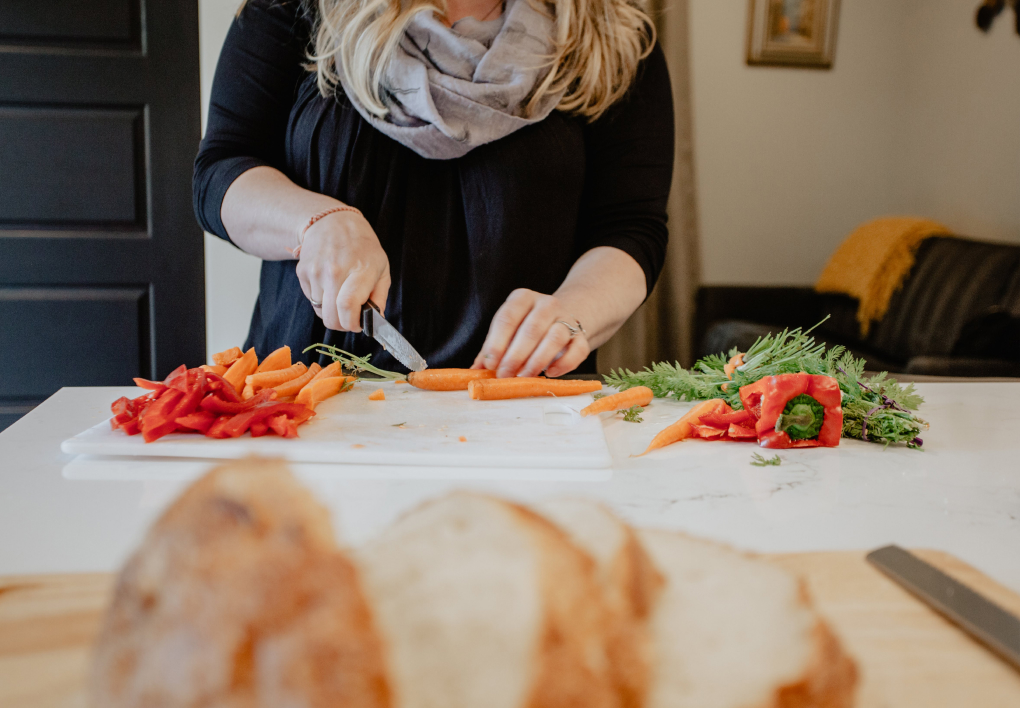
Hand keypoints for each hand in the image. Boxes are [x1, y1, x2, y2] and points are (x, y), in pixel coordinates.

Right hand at [295, 210, 389, 330]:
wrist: (333, 221)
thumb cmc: (362, 247)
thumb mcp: (381, 269)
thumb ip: (380, 298)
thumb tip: (375, 322)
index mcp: (360, 270)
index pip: (349, 307)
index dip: (353, 324)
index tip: (358, 325)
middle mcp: (335, 271)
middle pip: (332, 318)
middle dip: (342, 325)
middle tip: (350, 318)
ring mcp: (316, 272)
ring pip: (321, 312)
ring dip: (332, 311)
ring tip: (340, 294)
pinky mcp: (303, 272)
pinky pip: (312, 300)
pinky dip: (321, 300)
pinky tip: (329, 285)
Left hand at [472, 289, 590, 377]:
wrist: (561, 319)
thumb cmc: (526, 328)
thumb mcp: (507, 332)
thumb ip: (490, 350)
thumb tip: (474, 371)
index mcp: (522, 298)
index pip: (507, 317)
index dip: (497, 342)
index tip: (490, 363)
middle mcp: (546, 304)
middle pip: (531, 329)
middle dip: (515, 356)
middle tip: (504, 374)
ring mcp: (566, 318)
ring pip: (555, 337)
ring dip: (537, 360)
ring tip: (524, 376)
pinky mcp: (581, 336)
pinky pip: (577, 350)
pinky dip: (564, 364)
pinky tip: (550, 373)